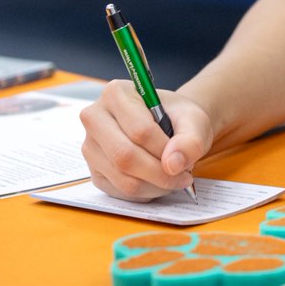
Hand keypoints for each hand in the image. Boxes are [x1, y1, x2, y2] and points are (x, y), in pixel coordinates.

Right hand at [79, 80, 212, 201]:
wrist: (169, 124)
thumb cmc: (177, 117)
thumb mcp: (193, 120)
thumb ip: (190, 139)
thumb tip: (173, 163)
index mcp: (116, 93)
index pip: (140, 130)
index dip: (165, 150)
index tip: (185, 159)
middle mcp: (95, 118)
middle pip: (125, 156)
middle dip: (160, 173)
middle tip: (184, 177)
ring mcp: (90, 147)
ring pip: (123, 179)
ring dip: (155, 186)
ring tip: (174, 177)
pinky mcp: (95, 172)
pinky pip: (120, 192)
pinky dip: (146, 193)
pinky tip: (158, 181)